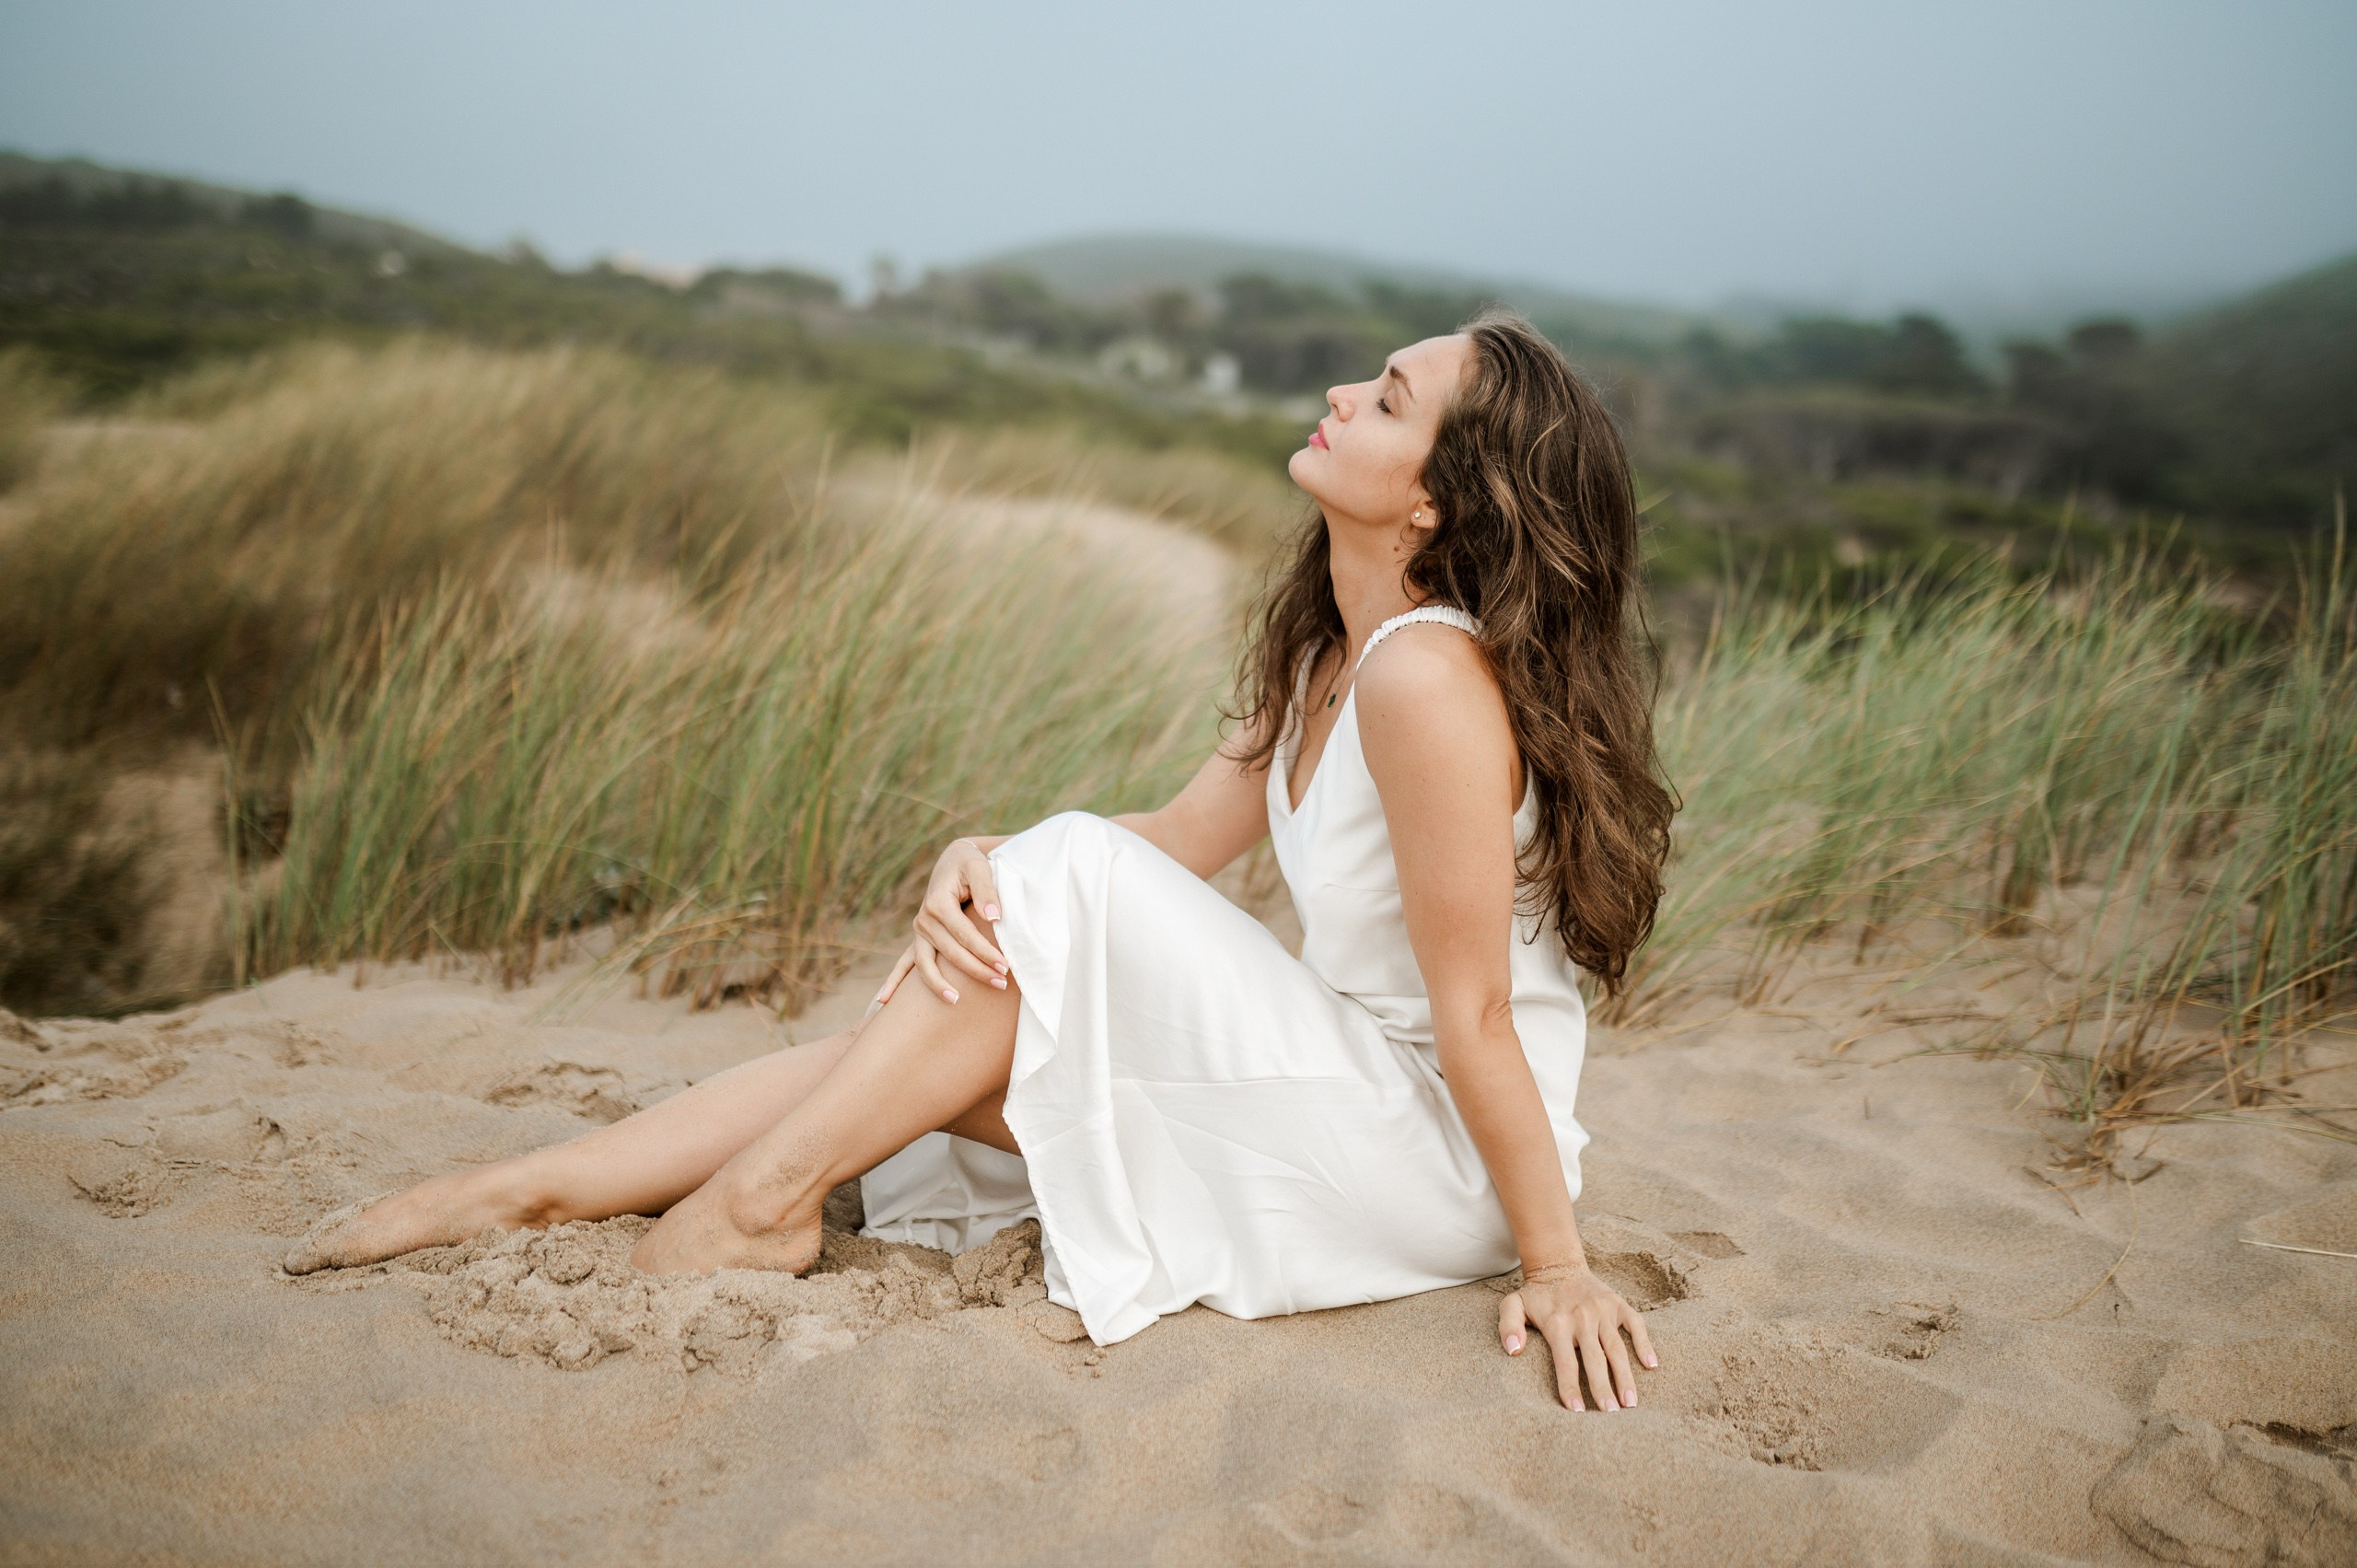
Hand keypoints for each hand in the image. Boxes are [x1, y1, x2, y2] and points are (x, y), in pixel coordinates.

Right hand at [869, 838, 1008, 1012]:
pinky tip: (883, 1002)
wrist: (954, 861)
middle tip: (1001, 984)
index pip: (964, 935)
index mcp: (938, 903)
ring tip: (956, 1001)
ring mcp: (919, 931)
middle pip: (950, 953)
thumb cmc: (970, 865)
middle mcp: (924, 919)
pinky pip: (905, 963)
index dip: (985, 952)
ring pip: (925, 964)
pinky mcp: (920, 938)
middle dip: (976, 971)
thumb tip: (994, 918)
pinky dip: (894, 982)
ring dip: (939, 985)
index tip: (1005, 966)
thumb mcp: (980, 869)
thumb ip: (987, 891)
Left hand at [1499, 1266, 1658, 1411]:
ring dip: (1625, 1376)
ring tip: (1631, 1403)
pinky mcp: (1619, 1304)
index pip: (1565, 1362)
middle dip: (1603, 1388)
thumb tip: (1513, 1351)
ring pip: (1617, 1347)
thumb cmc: (1537, 1296)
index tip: (1577, 1411)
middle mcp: (1582, 1317)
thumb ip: (1508, 1326)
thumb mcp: (1512, 1305)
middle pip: (1595, 1359)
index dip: (1570, 1387)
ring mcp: (1603, 1310)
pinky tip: (1651, 1366)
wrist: (1559, 1266)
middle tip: (1611, 1414)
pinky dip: (1645, 1344)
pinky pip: (1636, 1324)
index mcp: (1557, 1323)